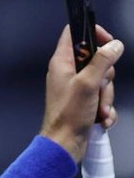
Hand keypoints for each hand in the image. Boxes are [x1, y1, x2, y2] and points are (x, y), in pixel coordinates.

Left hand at [40, 24, 123, 161]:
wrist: (64, 145)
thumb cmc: (68, 115)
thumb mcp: (88, 83)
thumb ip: (102, 61)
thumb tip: (115, 45)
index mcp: (62, 62)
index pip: (74, 33)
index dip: (92, 32)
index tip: (108, 42)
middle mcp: (68, 72)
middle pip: (96, 59)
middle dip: (106, 76)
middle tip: (99, 88)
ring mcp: (76, 88)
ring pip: (102, 80)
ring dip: (106, 96)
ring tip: (99, 109)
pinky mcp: (83, 102)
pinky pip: (102, 97)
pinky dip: (104, 108)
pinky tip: (101, 119)